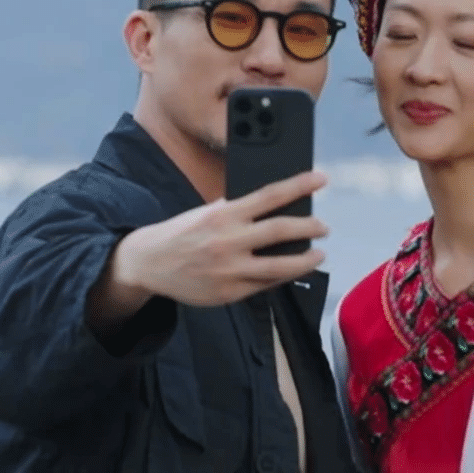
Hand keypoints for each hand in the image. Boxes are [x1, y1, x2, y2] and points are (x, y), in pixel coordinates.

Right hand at [115, 170, 328, 306]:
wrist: (149, 263)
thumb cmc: (182, 233)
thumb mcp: (206, 212)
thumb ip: (235, 210)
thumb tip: (270, 206)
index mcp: (224, 214)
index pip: (270, 196)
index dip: (299, 186)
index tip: (320, 179)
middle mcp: (230, 241)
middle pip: (281, 231)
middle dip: (309, 228)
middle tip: (324, 227)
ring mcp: (231, 270)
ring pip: (280, 267)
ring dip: (305, 260)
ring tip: (318, 254)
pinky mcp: (230, 293)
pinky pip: (265, 285)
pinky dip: (282, 277)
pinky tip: (291, 271)